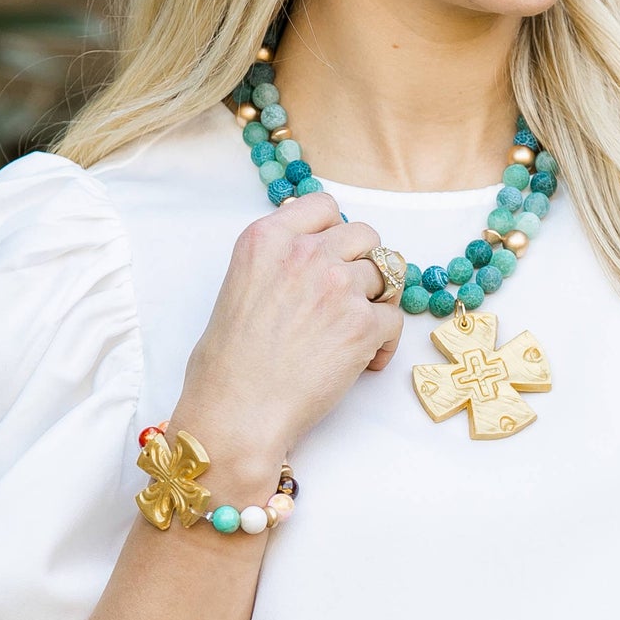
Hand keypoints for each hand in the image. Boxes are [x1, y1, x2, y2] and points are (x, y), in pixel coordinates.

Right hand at [176, 190, 404, 464]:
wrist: (236, 412)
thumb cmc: (226, 365)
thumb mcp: (239, 286)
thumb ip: (277, 259)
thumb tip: (311, 250)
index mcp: (268, 238)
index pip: (324, 206)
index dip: (334, 231)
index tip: (333, 254)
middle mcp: (305, 253)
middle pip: (364, 235)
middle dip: (362, 264)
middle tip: (349, 298)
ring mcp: (338, 286)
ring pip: (386, 276)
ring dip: (376, 302)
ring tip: (355, 335)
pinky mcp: (363, 324)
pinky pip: (394, 319)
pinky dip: (384, 343)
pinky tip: (362, 363)